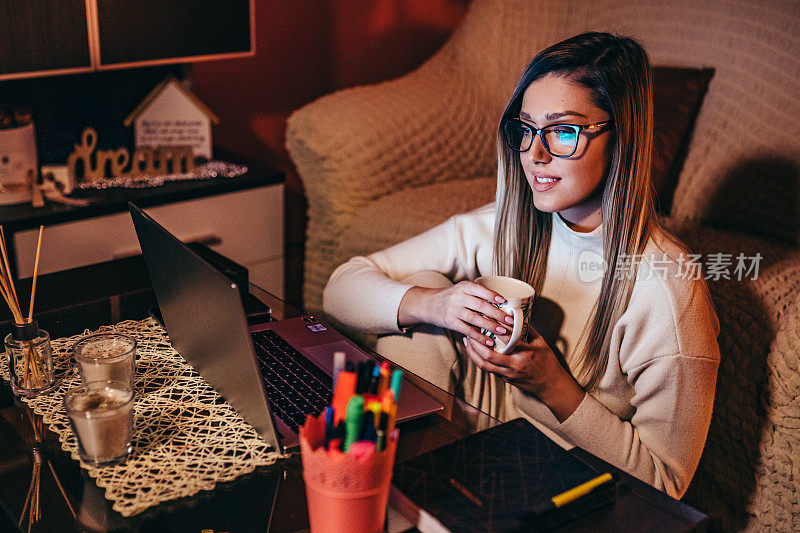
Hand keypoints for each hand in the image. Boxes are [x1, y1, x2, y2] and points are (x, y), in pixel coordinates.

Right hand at [398, 281, 515, 346]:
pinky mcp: (450, 322)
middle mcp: (458, 297)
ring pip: (475, 319)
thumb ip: (477, 293)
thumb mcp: (462, 289)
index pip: (480, 290)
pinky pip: (467, 330)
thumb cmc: (451, 297)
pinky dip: (479, 337)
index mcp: (464, 286)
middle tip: (510, 320)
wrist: (429, 304)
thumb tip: (502, 301)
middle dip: (497, 314)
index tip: (505, 302)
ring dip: (490, 326)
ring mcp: (453, 310)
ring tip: (502, 331)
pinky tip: (489, 341)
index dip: (493, 296)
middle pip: (481, 306)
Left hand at [462, 326, 584, 421]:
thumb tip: (518, 316)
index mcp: (524, 354)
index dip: (494, 328)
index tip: (486, 318)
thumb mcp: (541, 343)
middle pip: (488, 355)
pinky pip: (488, 369)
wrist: (551, 385)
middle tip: (469, 331)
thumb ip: (529, 330)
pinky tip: (475, 351)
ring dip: (473, 353)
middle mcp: (514, 365)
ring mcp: (508, 374)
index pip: (506, 339)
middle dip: (475, 343)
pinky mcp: (505, 379)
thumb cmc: (548, 363)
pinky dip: (479, 360)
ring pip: (484, 365)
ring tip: (467, 341)